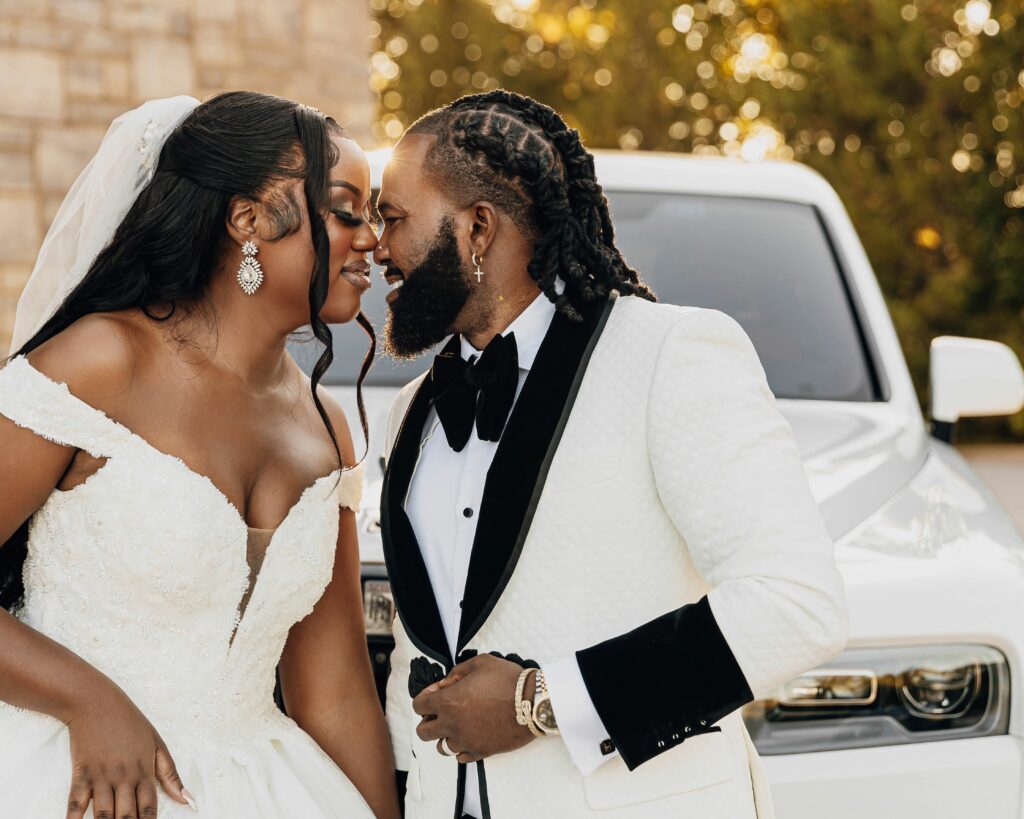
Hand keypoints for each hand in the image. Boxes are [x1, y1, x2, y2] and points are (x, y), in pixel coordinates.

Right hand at [63, 684, 195, 818]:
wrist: (96, 702)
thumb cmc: (129, 722)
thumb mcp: (156, 743)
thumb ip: (170, 774)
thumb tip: (187, 799)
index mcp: (144, 770)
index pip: (150, 807)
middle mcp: (124, 776)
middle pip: (127, 815)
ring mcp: (101, 776)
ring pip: (103, 813)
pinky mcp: (81, 773)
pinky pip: (76, 802)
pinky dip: (74, 818)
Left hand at [412, 654, 536, 763]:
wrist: (532, 703)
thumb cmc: (507, 680)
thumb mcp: (481, 663)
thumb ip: (457, 671)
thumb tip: (445, 683)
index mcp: (448, 701)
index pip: (418, 706)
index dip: (425, 697)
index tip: (438, 692)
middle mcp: (451, 724)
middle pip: (423, 732)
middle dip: (428, 721)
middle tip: (442, 712)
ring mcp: (465, 741)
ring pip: (441, 747)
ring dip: (445, 736)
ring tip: (458, 725)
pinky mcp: (480, 752)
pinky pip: (460, 757)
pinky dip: (461, 748)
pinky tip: (470, 736)